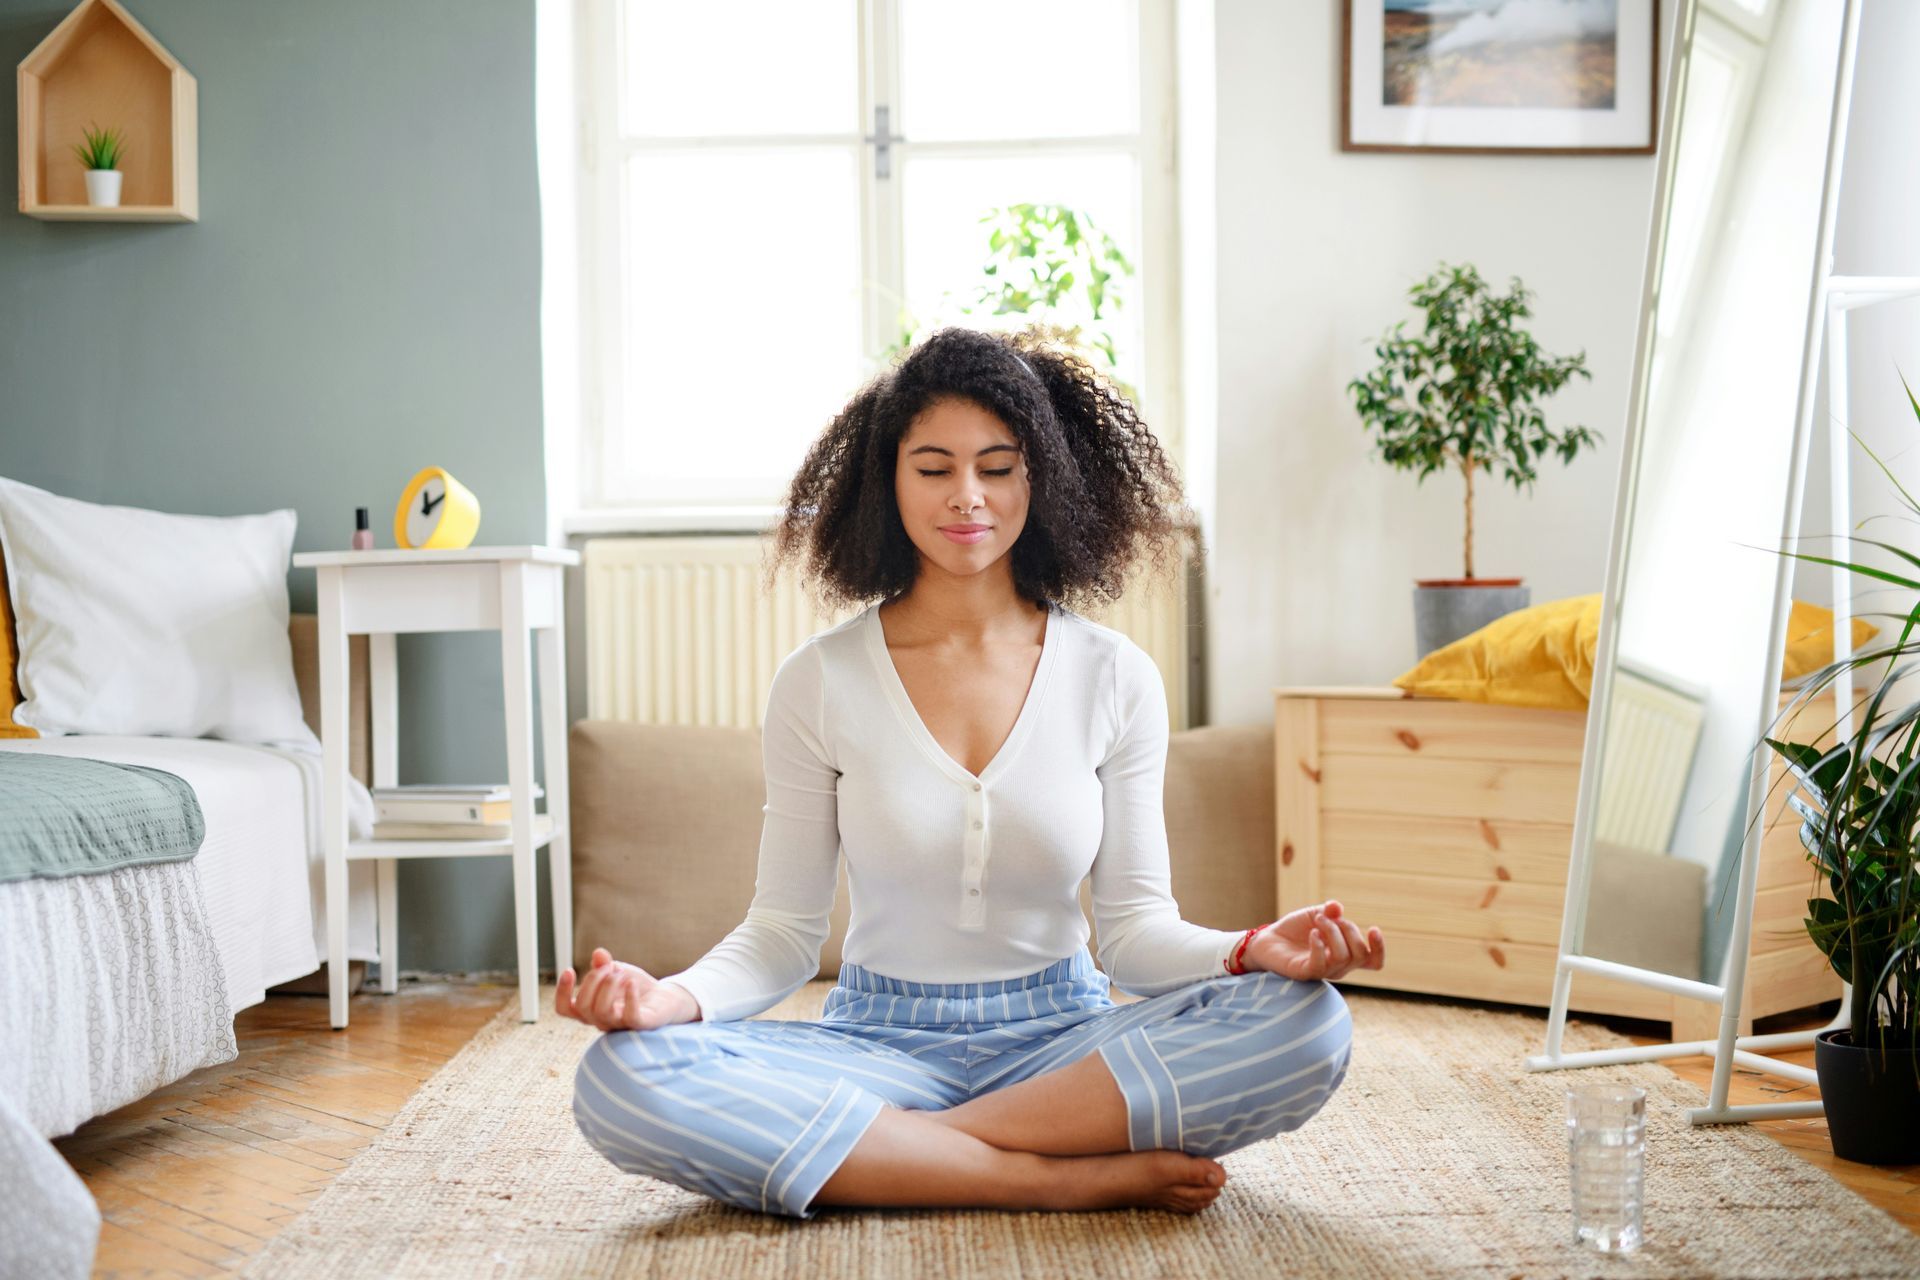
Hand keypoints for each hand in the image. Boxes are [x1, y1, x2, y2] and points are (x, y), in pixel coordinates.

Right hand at [555, 947, 700, 1030]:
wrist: (663, 996)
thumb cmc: (634, 986)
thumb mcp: (616, 971)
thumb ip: (604, 965)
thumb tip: (598, 954)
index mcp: (590, 1009)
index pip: (565, 1009)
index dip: (562, 992)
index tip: (569, 970)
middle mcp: (601, 1020)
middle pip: (583, 1006)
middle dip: (593, 980)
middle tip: (610, 966)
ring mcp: (619, 1025)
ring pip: (601, 1012)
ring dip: (609, 986)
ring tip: (621, 973)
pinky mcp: (639, 1024)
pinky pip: (630, 1017)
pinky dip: (630, 997)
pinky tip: (632, 982)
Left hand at [1242, 900, 1384, 982]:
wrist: (1268, 940)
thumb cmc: (1295, 930)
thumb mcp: (1315, 914)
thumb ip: (1329, 912)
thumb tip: (1337, 908)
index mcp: (1345, 953)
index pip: (1372, 961)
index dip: (1379, 948)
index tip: (1374, 928)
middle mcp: (1338, 966)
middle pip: (1359, 954)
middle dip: (1349, 929)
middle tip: (1327, 917)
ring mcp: (1323, 971)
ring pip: (1343, 956)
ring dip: (1332, 932)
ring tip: (1316, 921)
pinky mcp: (1305, 973)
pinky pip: (1320, 963)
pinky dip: (1319, 944)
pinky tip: (1312, 933)